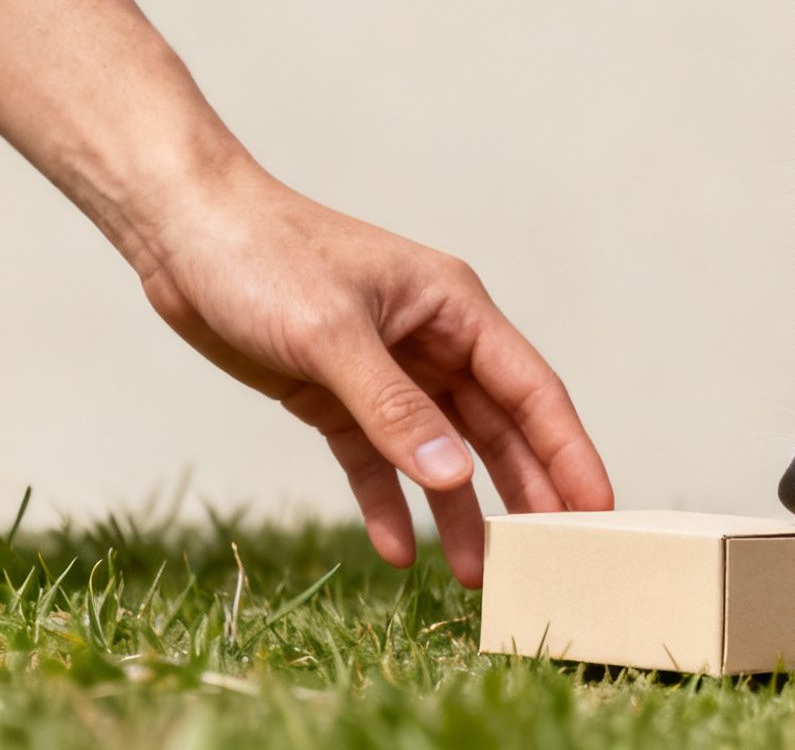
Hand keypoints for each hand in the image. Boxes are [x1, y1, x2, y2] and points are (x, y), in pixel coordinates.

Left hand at [129, 159, 612, 586]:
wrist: (182, 233)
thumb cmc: (264, 256)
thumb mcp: (331, 333)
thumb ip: (394, 409)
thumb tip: (453, 476)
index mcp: (455, 309)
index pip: (531, 390)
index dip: (569, 450)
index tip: (598, 508)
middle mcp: (434, 342)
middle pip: (496, 429)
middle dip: (525, 491)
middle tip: (551, 557)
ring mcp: (388, 371)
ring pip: (440, 453)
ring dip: (458, 510)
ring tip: (476, 574)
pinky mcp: (337, 396)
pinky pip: (375, 460)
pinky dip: (387, 501)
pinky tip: (397, 549)